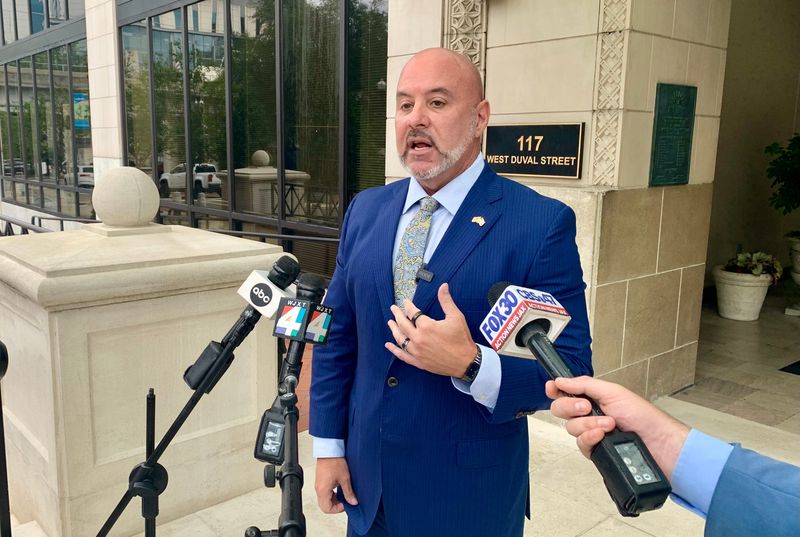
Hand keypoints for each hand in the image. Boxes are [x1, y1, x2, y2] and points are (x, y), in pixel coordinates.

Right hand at [315, 457, 357, 513]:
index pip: (326, 508)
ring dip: (333, 500)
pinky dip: (331, 494)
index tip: (345, 504)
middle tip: (344, 501)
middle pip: (324, 505)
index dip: (337, 509)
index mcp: (323, 490)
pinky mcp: (320, 481)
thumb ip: (348, 492)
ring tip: (343, 494)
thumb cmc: (335, 461)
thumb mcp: (345, 478)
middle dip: (335, 506)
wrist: (329, 450)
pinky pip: (324, 493)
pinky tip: (338, 489)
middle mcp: (318, 489)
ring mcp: (318, 485)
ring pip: (324, 499)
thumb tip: (353, 501)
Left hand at [385, 283, 475, 377]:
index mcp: (426, 326)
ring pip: (400, 339)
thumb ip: (446, 301)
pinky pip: (402, 355)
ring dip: (394, 329)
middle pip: (403, 324)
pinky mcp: (418, 361)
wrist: (466, 362)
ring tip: (390, 323)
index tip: (406, 302)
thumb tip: (443, 286)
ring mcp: (417, 351)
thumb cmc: (462, 339)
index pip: (412, 313)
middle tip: (393, 309)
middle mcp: (418, 338)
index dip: (408, 306)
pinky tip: (388, 345)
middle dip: (397, 315)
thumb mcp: (456, 317)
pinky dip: (394, 350)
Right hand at [545, 376, 688, 478]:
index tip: (553, 387)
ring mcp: (591, 434)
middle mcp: (589, 415)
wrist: (659, 444)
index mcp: (593, 398)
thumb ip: (584, 385)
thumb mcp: (613, 392)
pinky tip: (602, 436)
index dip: (556, 389)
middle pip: (561, 410)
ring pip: (571, 428)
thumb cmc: (643, 417)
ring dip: (588, 424)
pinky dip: (590, 438)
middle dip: (571, 407)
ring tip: (608, 425)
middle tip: (586, 407)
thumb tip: (561, 381)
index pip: (566, 392)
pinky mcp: (595, 451)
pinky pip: (580, 444)